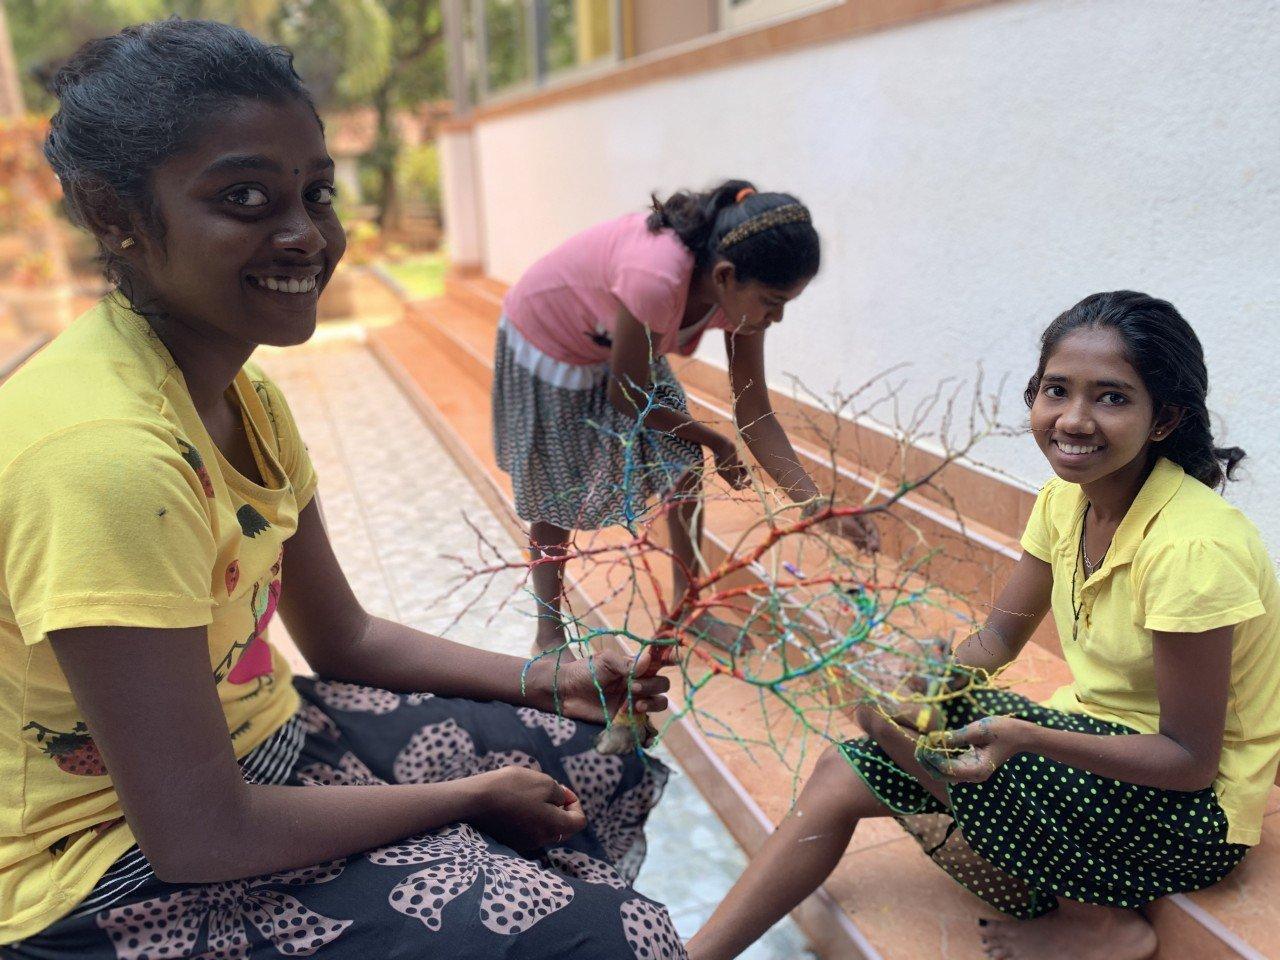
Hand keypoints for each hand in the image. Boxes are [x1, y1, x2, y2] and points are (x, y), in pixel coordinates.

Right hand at [467, 767, 586, 851]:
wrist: (475, 800)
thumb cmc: (512, 787)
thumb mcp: (544, 782)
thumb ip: (560, 794)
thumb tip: (563, 802)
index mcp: (554, 826)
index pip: (579, 821)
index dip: (575, 803)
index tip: (561, 790)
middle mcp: (542, 840)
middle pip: (563, 828)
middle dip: (561, 809)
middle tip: (548, 791)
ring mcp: (525, 843)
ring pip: (545, 829)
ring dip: (544, 813)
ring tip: (529, 794)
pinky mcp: (510, 841)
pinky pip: (529, 831)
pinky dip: (529, 818)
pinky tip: (516, 803)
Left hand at [537, 646, 670, 725]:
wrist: (564, 693)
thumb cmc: (583, 671)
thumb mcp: (604, 661)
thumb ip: (627, 663)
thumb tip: (649, 661)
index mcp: (635, 667)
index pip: (659, 662)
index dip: (671, 659)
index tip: (677, 659)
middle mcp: (638, 684)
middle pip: (662, 685)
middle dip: (651, 687)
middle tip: (631, 688)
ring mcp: (633, 703)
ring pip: (658, 704)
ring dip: (652, 704)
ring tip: (634, 706)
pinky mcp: (626, 721)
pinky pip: (646, 728)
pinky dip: (649, 732)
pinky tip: (645, 732)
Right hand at [710, 437, 749, 488]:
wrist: (720, 441)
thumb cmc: (726, 450)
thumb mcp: (732, 462)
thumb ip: (736, 472)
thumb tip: (740, 481)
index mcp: (724, 475)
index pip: (736, 486)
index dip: (744, 484)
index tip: (751, 479)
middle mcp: (725, 474)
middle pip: (738, 480)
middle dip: (745, 475)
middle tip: (751, 469)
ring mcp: (726, 469)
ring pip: (738, 474)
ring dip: (743, 470)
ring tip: (741, 461)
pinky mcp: (728, 464)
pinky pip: (737, 469)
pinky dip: (740, 466)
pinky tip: (740, 460)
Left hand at [802, 497, 880, 552]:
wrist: (821, 518)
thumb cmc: (834, 517)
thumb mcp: (847, 523)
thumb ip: (857, 531)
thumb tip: (868, 539)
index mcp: (862, 516)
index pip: (872, 526)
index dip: (874, 535)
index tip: (874, 543)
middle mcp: (861, 523)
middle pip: (870, 534)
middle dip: (873, 542)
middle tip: (875, 551)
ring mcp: (855, 530)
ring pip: (865, 540)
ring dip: (868, 547)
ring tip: (870, 555)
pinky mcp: (850, 536)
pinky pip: (858, 543)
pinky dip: (861, 548)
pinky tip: (863, 553)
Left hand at [922, 716, 1026, 783]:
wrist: (1019, 735)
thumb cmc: (1002, 730)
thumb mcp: (978, 730)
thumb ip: (956, 737)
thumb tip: (933, 739)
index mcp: (977, 770)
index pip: (948, 769)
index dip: (933, 757)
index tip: (925, 741)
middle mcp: (973, 775)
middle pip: (942, 775)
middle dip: (928, 761)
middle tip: (919, 742)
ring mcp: (971, 772)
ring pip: (943, 772)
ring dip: (931, 760)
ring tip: (922, 743)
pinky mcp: (969, 765)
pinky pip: (949, 765)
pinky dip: (939, 757)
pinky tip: (932, 744)